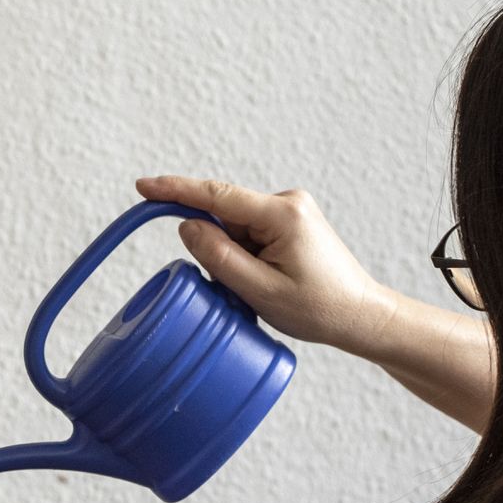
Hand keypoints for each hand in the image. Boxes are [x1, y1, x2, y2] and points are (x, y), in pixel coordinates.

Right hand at [135, 176, 393, 353]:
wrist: (360, 316)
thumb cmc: (318, 308)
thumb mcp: (260, 290)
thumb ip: (219, 256)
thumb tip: (187, 226)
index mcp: (282, 214)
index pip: (216, 196)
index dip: (175, 191)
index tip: (143, 187)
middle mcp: (287, 202)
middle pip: (224, 218)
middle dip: (219, 251)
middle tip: (243, 287)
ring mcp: (290, 210)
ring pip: (235, 230)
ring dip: (235, 259)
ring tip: (264, 287)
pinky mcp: (289, 222)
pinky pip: (248, 235)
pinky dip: (245, 258)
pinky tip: (267, 280)